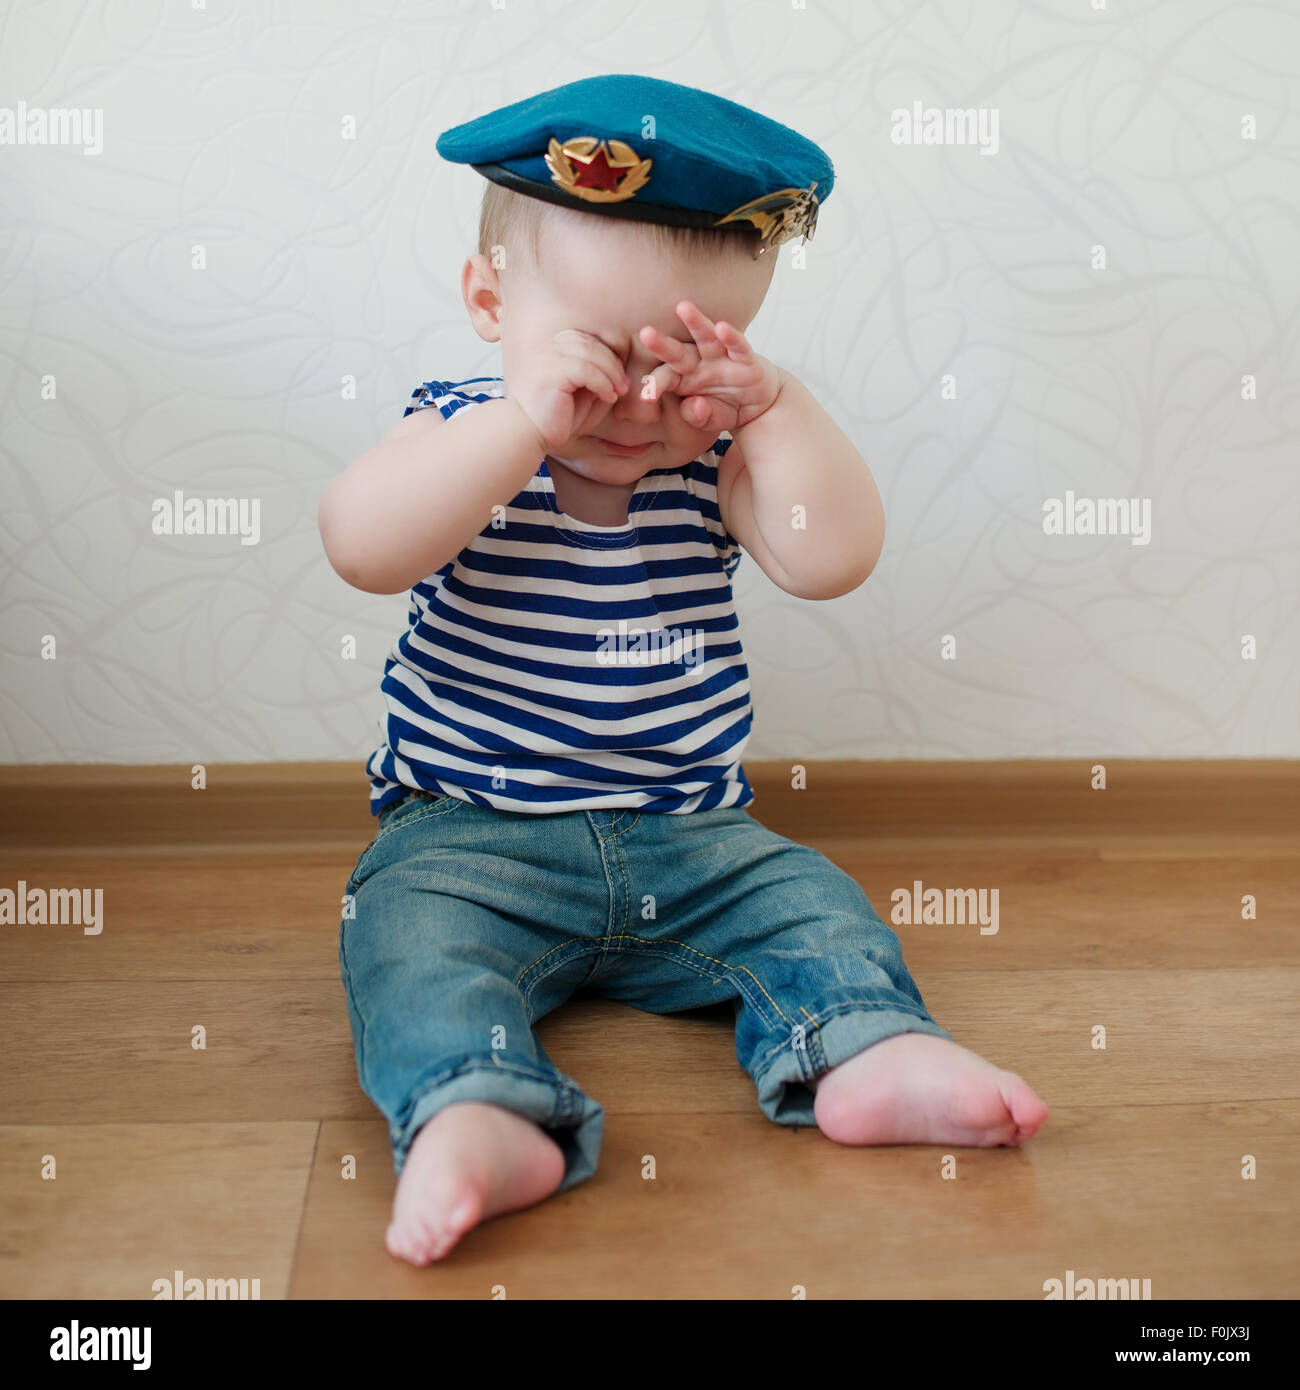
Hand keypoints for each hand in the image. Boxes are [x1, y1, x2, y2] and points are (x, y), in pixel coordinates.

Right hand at [509, 329, 628, 452]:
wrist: (526, 435)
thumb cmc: (554, 418)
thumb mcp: (581, 394)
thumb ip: (595, 377)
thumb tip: (617, 369)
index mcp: (551, 349)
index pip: (584, 339)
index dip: (606, 355)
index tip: (619, 376)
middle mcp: (547, 348)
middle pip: (589, 343)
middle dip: (612, 363)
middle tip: (624, 385)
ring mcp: (547, 357)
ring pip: (590, 353)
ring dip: (611, 372)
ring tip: (618, 392)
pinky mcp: (551, 372)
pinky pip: (586, 369)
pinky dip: (603, 382)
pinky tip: (608, 397)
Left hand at [638, 301, 781, 432]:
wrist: (758, 406)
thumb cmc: (726, 408)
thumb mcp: (711, 420)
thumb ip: (699, 417)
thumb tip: (694, 407)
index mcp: (685, 378)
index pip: (666, 377)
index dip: (656, 385)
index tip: (646, 396)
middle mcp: (701, 364)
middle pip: (679, 352)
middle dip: (663, 344)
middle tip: (645, 334)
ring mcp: (723, 358)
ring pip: (707, 339)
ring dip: (696, 323)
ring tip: (683, 308)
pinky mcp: (747, 360)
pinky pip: (738, 347)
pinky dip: (731, 337)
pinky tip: (722, 327)